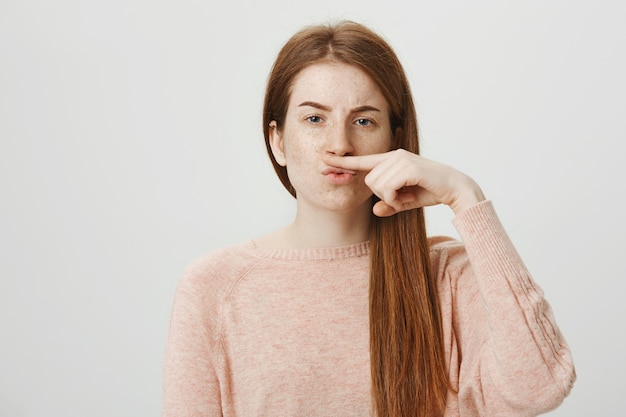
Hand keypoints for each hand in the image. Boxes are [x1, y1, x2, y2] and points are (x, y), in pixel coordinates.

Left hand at [323, 149, 485, 216]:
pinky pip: (387, 188)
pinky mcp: (408, 167)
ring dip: (390, 199)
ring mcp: (401, 159)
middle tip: (400, 199)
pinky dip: (395, 199)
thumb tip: (375, 211)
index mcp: (391, 160)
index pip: (362, 161)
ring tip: (406, 197)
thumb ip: (389, 205)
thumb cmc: (431, 191)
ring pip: (376, 185)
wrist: (455, 189)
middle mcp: (394, 156)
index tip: (324, 159)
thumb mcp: (405, 201)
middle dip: (381, 196)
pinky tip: (407, 198)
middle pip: (368, 181)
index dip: (343, 162)